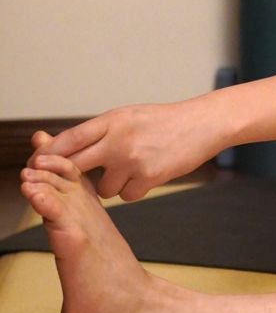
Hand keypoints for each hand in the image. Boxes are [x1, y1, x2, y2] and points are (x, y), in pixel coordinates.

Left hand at [26, 99, 223, 201]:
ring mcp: (134, 161)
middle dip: (69, 176)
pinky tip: (147, 175)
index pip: (69, 140)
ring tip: (130, 168)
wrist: (203, 124)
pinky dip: (133, 190)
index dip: (47, 155)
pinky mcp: (149, 178)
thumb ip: (100, 131)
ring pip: (103, 189)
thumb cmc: (163, 121)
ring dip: (111, 184)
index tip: (35, 165)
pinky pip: (126, 196)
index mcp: (112, 121)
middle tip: (69, 182)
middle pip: (77, 166)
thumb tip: (66, 146)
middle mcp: (119, 140)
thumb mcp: (128, 116)